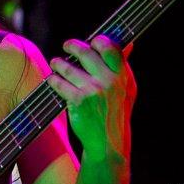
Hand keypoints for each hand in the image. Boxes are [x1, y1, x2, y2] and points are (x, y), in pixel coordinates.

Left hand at [48, 35, 136, 161]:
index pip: (111, 48)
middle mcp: (109, 81)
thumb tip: (129, 43)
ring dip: (58, 63)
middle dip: (72, 45)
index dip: (98, 41)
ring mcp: (93, 90)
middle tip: (67, 45)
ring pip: (68, 67)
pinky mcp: (78, 100)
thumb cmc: (115, 111)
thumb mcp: (126, 89)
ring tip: (56, 62)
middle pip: (86, 53)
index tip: (91, 41)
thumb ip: (123, 66)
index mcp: (123, 75)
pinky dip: (54, 80)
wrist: (107, 142)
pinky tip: (53, 79)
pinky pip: (60, 83)